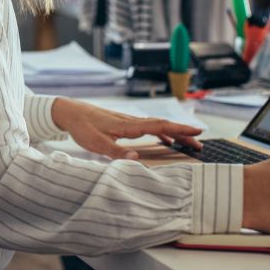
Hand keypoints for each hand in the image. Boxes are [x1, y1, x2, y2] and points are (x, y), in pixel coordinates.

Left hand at [50, 97, 202, 158]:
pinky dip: (161, 134)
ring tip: (188, 143)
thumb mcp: (95, 142)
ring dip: (174, 134)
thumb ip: (115, 151)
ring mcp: (129, 122)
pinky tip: (165, 141)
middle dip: (183, 134)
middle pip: (163, 126)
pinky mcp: (124, 124)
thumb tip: (136, 158)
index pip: (159, 127)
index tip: (196, 133)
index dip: (179, 130)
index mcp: (129, 125)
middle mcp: (132, 121)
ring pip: (157, 127)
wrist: (70, 111)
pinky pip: (148, 128)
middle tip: (200, 143)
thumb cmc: (82, 127)